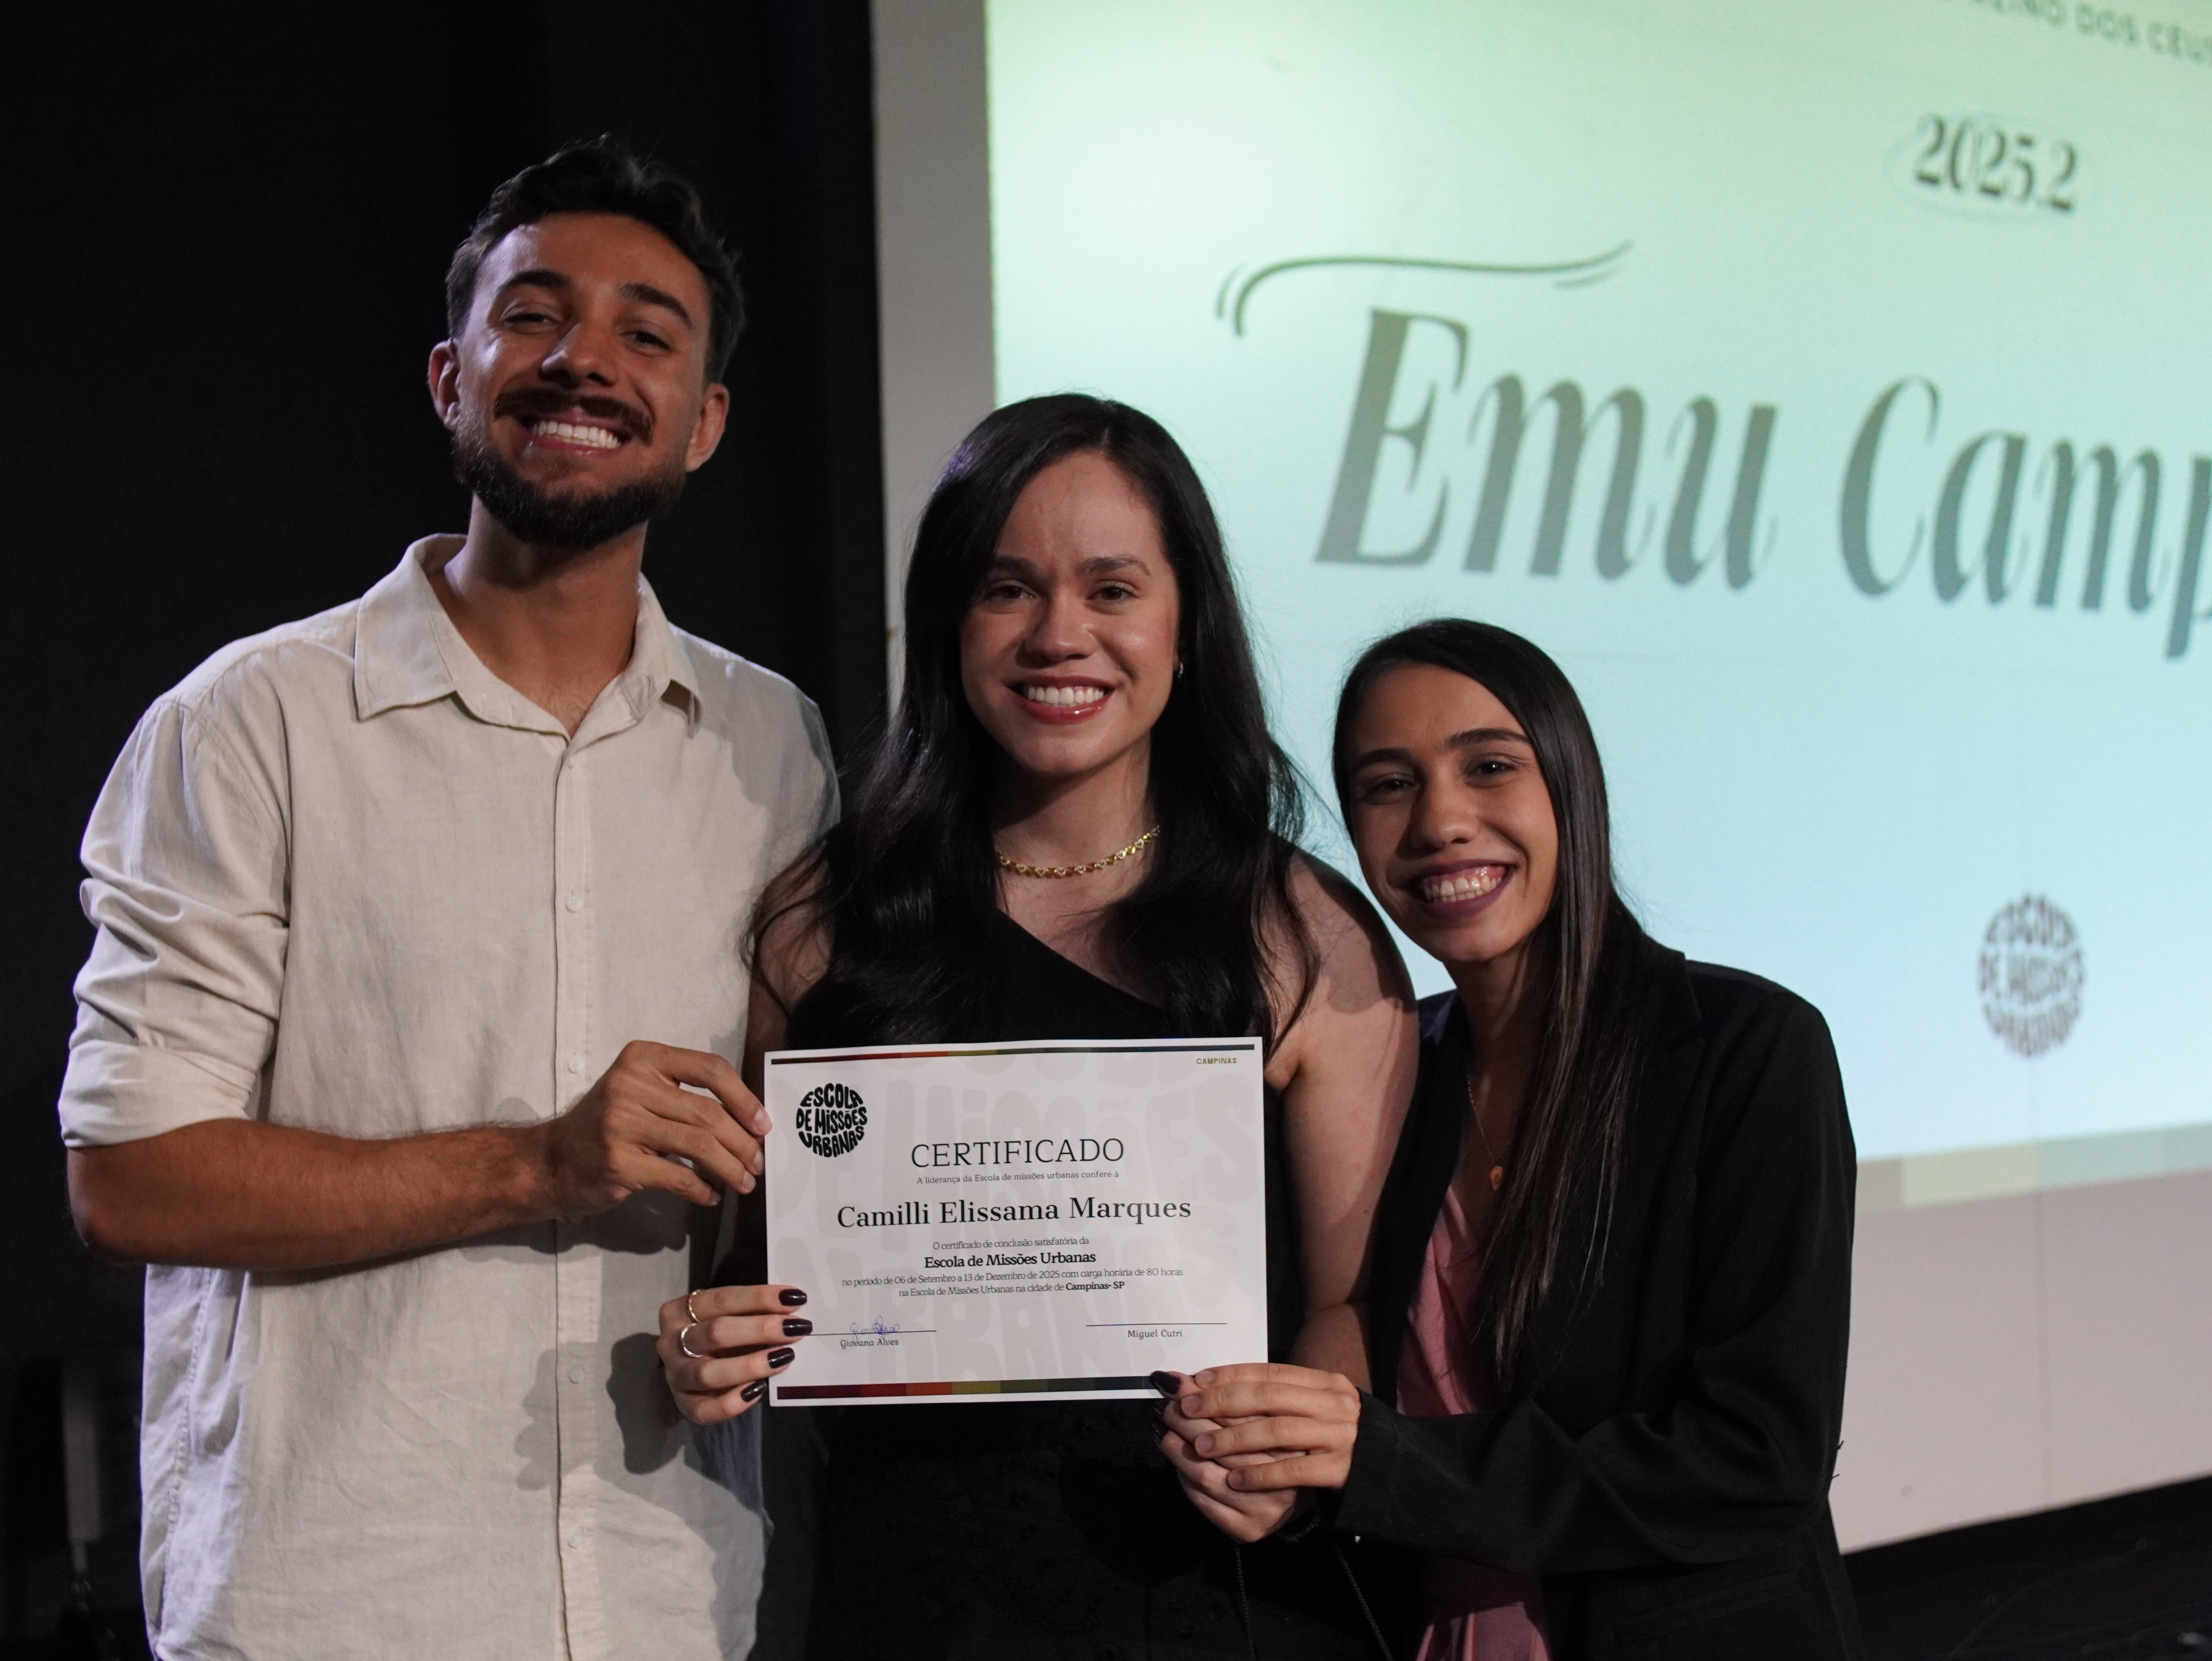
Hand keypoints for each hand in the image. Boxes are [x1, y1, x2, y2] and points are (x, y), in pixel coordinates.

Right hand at [531, 1041, 767, 1213]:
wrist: (551, 1161)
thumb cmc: (608, 1125)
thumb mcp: (641, 1092)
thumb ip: (686, 1096)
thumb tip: (748, 1122)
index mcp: (643, 1058)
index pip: (710, 1068)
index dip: (744, 1098)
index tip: (763, 1124)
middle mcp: (630, 1085)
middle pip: (708, 1113)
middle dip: (743, 1142)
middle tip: (759, 1162)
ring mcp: (620, 1124)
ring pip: (699, 1145)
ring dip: (731, 1168)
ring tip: (744, 1182)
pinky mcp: (618, 1162)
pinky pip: (678, 1176)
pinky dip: (702, 1189)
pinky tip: (711, 1196)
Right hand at [658, 1283, 811, 1423]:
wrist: (692, 1368)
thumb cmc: (718, 1335)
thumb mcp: (727, 1315)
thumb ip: (751, 1311)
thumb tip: (791, 1308)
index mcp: (679, 1311)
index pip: (722, 1299)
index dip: (759, 1298)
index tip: (794, 1299)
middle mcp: (671, 1343)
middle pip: (715, 1333)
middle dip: (761, 1329)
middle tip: (796, 1328)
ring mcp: (675, 1376)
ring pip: (709, 1373)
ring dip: (751, 1364)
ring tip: (785, 1357)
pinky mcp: (684, 1405)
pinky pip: (705, 1410)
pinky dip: (734, 1402)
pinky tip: (759, 1390)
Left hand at [1155, 1372, 1305, 1541]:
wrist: (1296, 1501)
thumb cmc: (1279, 1451)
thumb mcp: (1270, 1418)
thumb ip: (1238, 1400)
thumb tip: (1185, 1382)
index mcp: (1299, 1436)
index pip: (1251, 1409)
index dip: (1212, 1393)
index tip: (1185, 1383)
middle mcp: (1288, 1472)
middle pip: (1226, 1440)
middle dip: (1190, 1418)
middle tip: (1170, 1404)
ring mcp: (1268, 1504)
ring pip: (1208, 1472)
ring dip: (1180, 1449)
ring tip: (1167, 1431)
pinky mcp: (1248, 1527)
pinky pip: (1205, 1499)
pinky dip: (1185, 1479)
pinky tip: (1180, 1465)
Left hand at [1172, 1363, 1360, 1494]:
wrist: (1389, 1470)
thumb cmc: (1338, 1437)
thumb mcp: (1316, 1407)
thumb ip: (1280, 1397)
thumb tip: (1219, 1386)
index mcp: (1326, 1383)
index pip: (1270, 1373)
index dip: (1231, 1375)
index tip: (1197, 1380)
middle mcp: (1335, 1404)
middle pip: (1268, 1398)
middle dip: (1222, 1401)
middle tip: (1186, 1408)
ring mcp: (1340, 1436)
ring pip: (1277, 1431)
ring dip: (1233, 1438)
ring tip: (1200, 1446)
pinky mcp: (1341, 1470)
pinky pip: (1293, 1470)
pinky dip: (1260, 1474)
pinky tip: (1233, 1479)